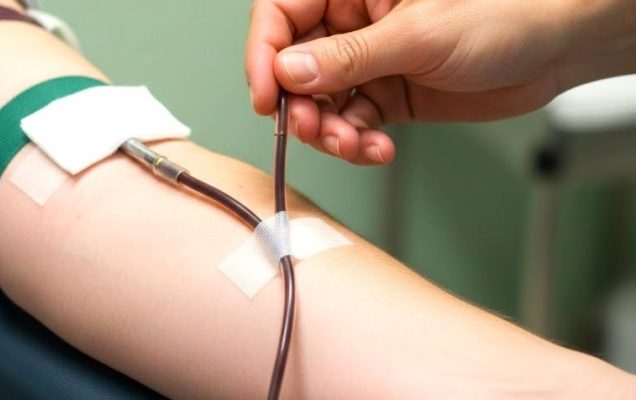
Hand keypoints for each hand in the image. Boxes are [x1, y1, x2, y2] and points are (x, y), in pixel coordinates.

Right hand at [246, 0, 581, 164]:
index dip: (264, 54)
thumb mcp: (418, 34)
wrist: (556, 47)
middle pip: (295, 66)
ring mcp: (369, 60)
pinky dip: (356, 143)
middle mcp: (353, 22)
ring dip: (328, 131)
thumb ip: (349, 57)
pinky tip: (376, 149)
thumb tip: (288, 72)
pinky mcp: (387, 93)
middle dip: (300, 104)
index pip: (281, 14)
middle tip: (313, 129)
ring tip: (351, 144)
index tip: (266, 94)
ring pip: (321, 102)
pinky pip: (352, 123)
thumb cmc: (503, 13)